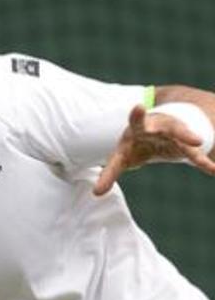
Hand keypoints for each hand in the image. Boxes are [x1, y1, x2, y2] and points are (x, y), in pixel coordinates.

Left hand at [94, 104, 214, 195]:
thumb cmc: (135, 144)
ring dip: (189, 138)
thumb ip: (109, 173)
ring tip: (198, 142)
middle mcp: (158, 127)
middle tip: (170, 122)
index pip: (136, 121)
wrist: (157, 132)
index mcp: (138, 128)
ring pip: (183, 135)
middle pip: (166, 125)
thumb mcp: (122, 157)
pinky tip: (212, 170)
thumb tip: (95, 193)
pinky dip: (202, 162)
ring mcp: (173, 135)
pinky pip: (195, 155)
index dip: (137, 115)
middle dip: (168, 124)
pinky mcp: (184, 146)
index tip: (139, 107)